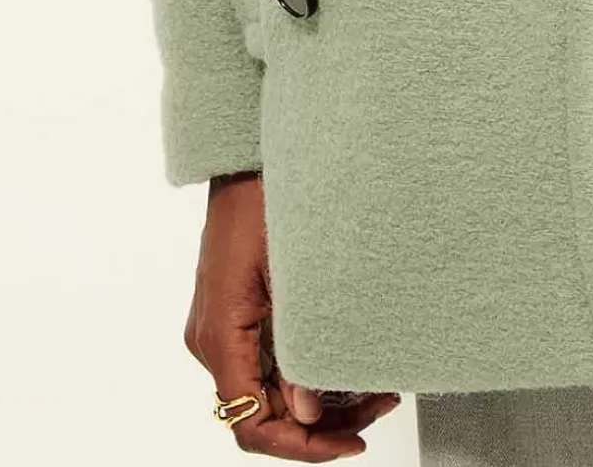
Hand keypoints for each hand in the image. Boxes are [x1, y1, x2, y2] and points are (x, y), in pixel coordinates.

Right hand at [185, 171, 402, 459]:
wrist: (246, 154)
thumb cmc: (263, 198)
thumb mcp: (289, 275)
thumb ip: (296, 347)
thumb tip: (308, 411)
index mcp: (218, 335)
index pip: (250, 422)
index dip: (300, 445)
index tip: (349, 443)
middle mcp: (213, 339)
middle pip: (263, 411)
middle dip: (322, 422)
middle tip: (379, 407)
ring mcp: (224, 326)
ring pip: (270, 389)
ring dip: (319, 398)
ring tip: (374, 388)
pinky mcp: (238, 310)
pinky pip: (269, 359)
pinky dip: (307, 369)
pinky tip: (347, 361)